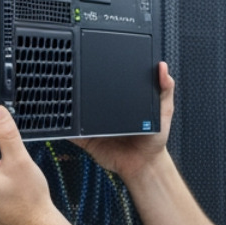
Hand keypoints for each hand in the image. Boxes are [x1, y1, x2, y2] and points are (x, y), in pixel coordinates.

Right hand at [71, 60, 174, 181]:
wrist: (143, 166)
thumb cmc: (154, 139)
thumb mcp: (164, 111)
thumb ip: (165, 90)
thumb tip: (163, 67)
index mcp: (120, 100)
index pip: (108, 82)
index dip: (102, 71)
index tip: (95, 58)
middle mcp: (105, 110)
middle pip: (89, 95)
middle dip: (81, 85)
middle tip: (77, 75)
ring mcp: (94, 125)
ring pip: (76, 112)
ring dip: (69, 105)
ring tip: (66, 95)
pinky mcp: (86, 139)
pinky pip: (71, 133)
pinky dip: (63, 127)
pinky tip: (60, 120)